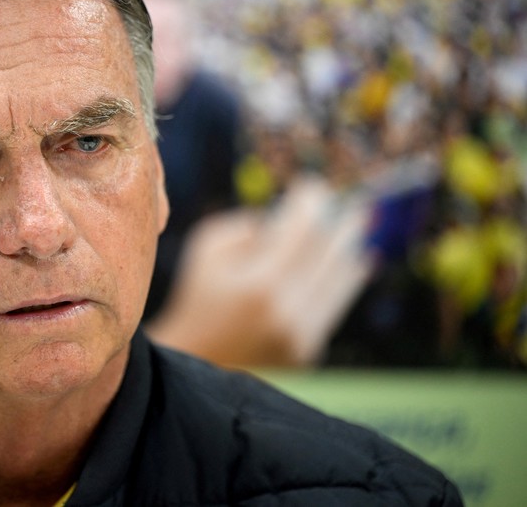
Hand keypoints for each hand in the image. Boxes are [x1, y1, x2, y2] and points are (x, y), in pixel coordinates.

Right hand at [146, 176, 372, 366]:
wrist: (192, 363)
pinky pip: (335, 306)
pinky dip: (345, 281)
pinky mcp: (308, 352)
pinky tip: (355, 263)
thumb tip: (290, 218)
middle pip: (332, 253)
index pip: (303, 229)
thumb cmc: (197, 298)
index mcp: (260, 283)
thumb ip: (247, 225)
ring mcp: (302, 335)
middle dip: (343, 222)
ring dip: (351, 250)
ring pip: (342, 282)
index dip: (312, 202)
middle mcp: (288, 311)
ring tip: (358, 228)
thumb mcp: (208, 251)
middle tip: (352, 204)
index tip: (313, 187)